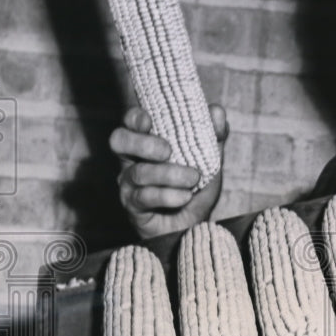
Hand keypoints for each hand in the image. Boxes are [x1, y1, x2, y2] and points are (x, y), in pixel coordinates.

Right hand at [109, 104, 227, 239]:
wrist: (196, 224)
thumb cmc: (196, 187)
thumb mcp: (210, 159)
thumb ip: (214, 135)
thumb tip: (217, 111)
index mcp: (147, 142)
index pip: (130, 122)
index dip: (135, 117)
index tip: (150, 119)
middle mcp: (132, 160)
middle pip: (118, 141)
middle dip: (143, 143)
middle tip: (168, 151)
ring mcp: (129, 184)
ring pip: (138, 172)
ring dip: (169, 174)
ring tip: (194, 178)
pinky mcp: (133, 206)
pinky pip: (145, 197)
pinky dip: (169, 195)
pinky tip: (185, 197)